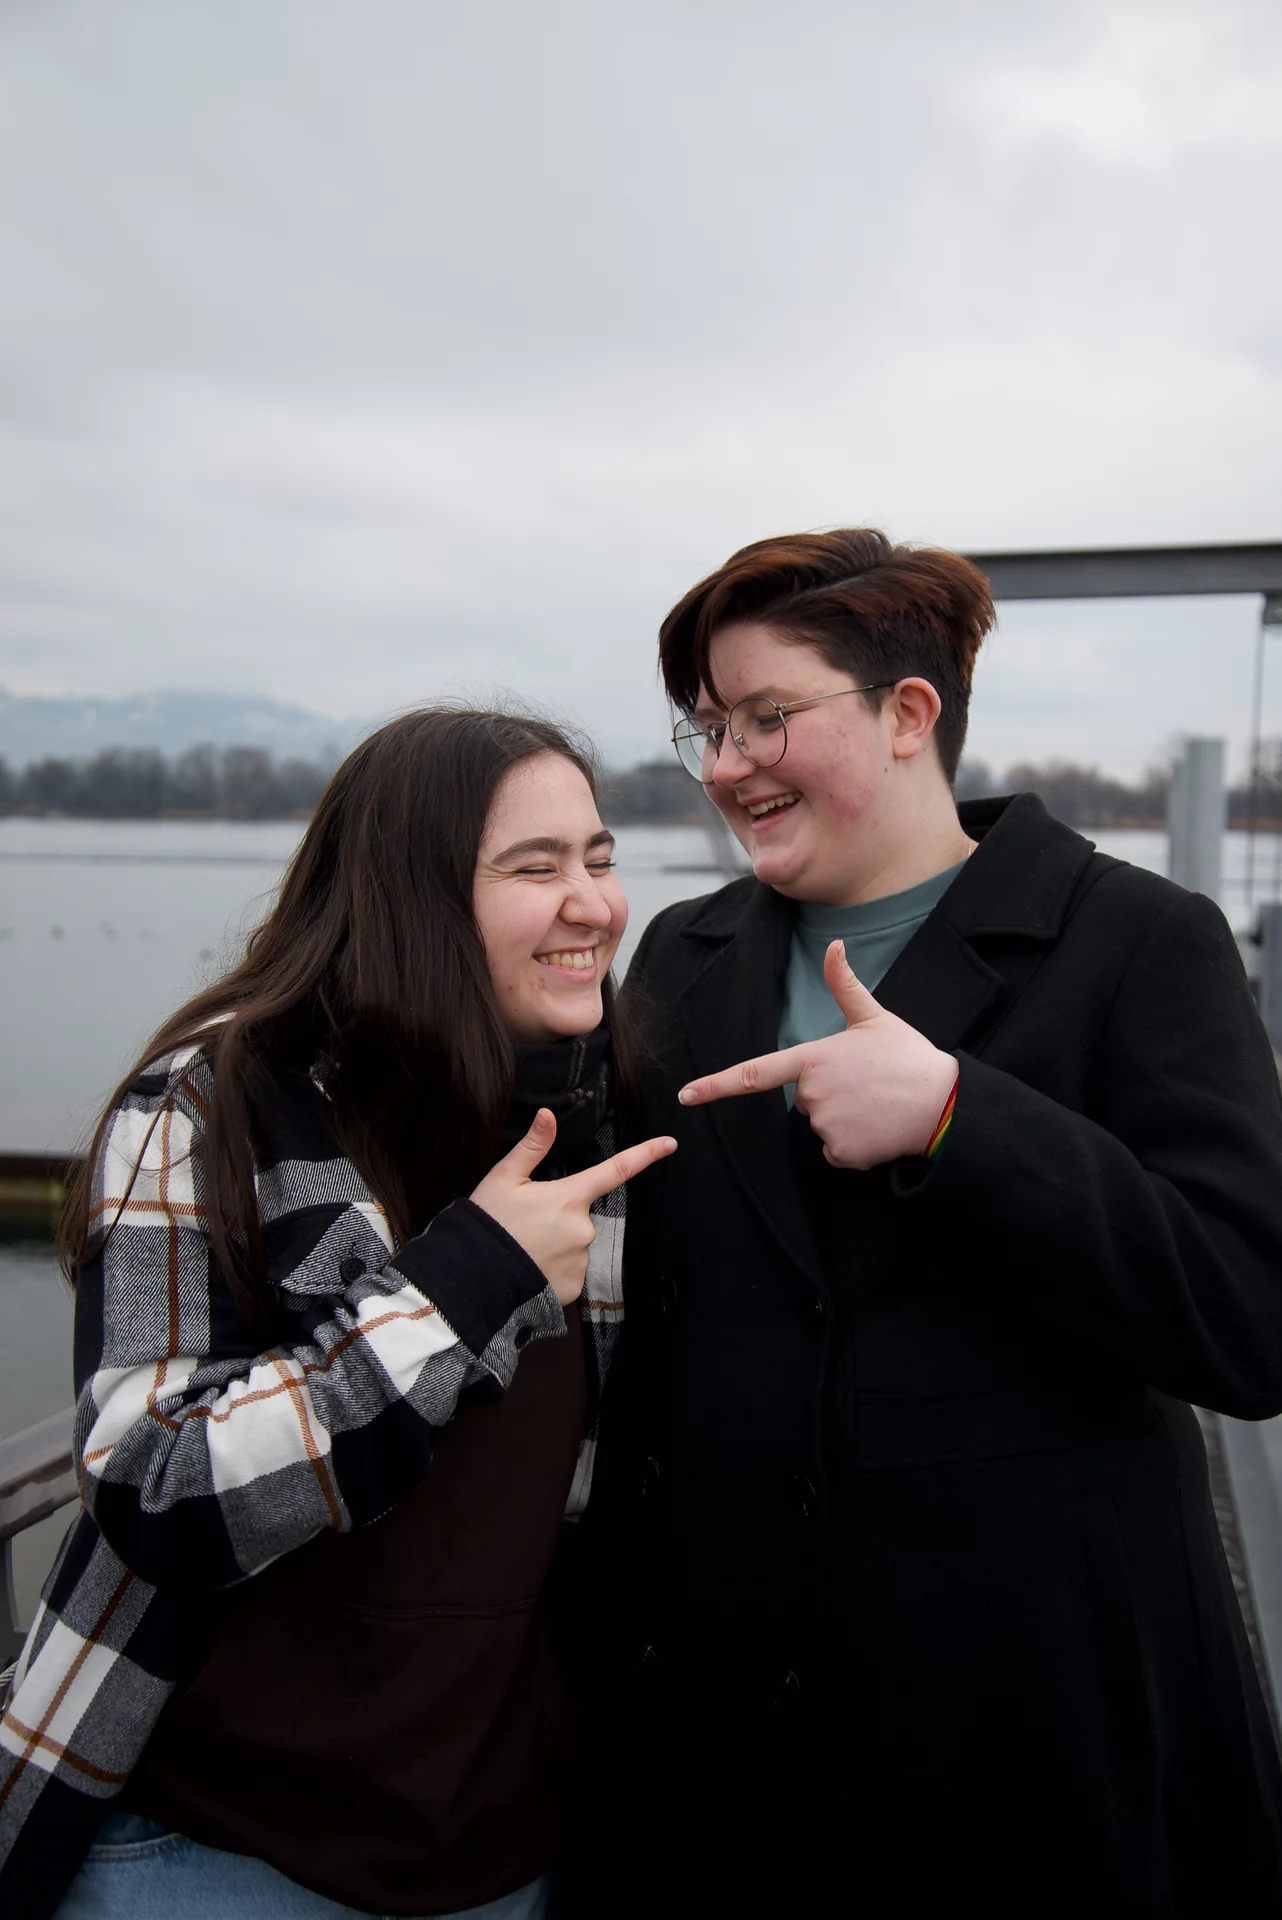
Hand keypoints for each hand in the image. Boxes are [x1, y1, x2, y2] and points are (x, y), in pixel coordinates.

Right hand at [471, 1111, 677, 1304]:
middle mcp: (583, 1228)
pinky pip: (570, 1271)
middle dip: (558, 1216)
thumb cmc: (487, 1224)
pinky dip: (553, 1268)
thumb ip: (532, 1147)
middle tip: (525, 1224)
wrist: (473, 1279)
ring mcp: (581, 1260)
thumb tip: (548, 1114)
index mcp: (569, 1197)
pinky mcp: (574, 1287)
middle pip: (579, 1214)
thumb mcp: (503, 1179)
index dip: (645, 1155)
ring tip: (524, 1248)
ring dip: (555, 1244)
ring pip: (574, 1244)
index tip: (670, 1144)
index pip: (615, 1171)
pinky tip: (531, 1268)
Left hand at [678, 939, 956, 1170]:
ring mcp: (825, 1125)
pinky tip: (877, 1128)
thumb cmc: (908, 1057)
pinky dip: (853, 1145)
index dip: (716, 1085)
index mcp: (814, 1059)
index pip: (755, 1073)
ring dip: (841, 1119)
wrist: (944, 1103)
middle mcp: (812, 1094)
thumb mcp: (874, 1018)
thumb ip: (844, 985)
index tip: (686, 1095)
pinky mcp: (841, 1153)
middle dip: (826, 1093)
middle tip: (864, 1084)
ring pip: (820, 1125)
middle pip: (802, 1098)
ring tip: (875, 1105)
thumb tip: (834, 945)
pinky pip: (835, 1151)